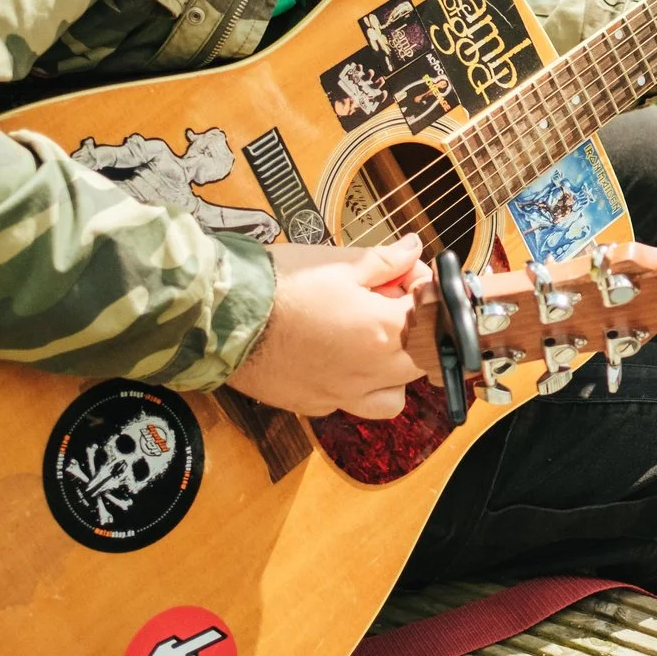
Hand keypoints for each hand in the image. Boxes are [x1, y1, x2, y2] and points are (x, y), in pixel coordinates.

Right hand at [226, 239, 431, 418]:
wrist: (224, 318)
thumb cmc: (282, 285)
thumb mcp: (339, 262)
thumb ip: (385, 260)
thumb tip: (414, 249)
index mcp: (385, 331)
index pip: (432, 313)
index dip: (423, 289)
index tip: (406, 275)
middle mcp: (372, 371)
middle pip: (421, 359)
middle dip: (415, 331)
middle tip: (386, 303)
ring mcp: (343, 395)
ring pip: (393, 397)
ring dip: (394, 374)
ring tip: (371, 345)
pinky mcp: (314, 406)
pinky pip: (349, 404)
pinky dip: (353, 387)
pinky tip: (333, 362)